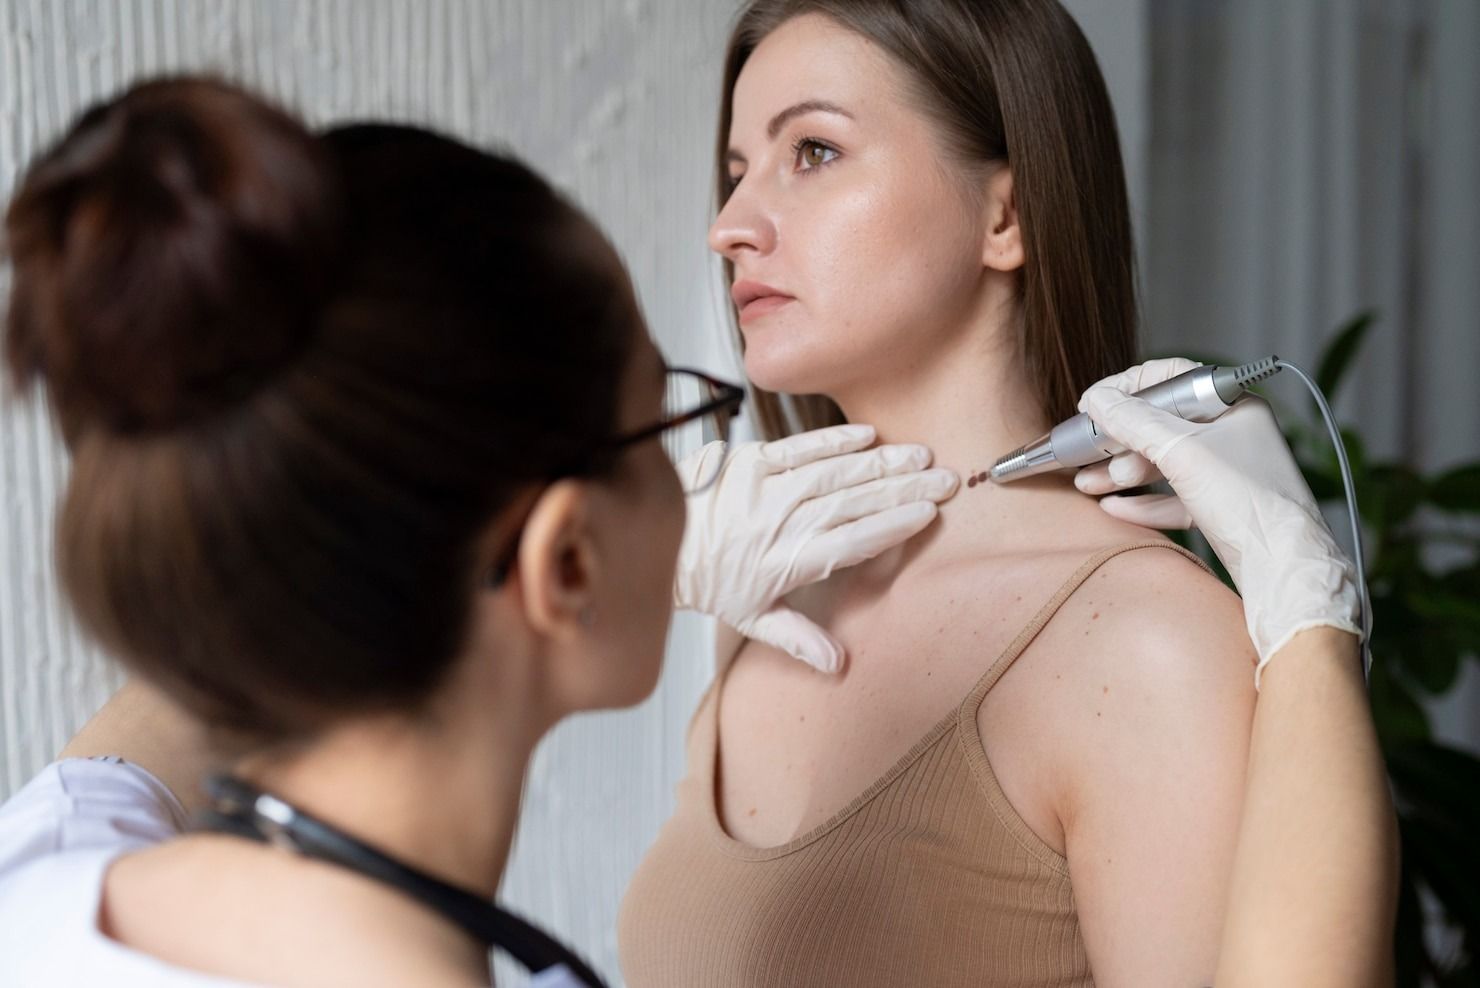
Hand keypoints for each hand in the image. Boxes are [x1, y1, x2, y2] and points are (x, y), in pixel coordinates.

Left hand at [674, 425, 958, 672]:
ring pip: (833, 473)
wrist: (659, 542)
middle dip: (903, 490)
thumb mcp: (751, 618)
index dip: (892, 527)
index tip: (927, 515)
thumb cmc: (707, 582)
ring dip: (880, 462)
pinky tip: (868, 435)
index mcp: (786, 563)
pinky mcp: (749, 462)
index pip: (850, 543)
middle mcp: (779, 524)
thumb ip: (798, 638)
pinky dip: (833, 440)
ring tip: (919, 456)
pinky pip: (798, 447)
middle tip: (944, 479)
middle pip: (853, 504)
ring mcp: (764, 489)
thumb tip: (838, 665)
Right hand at [1074, 358, 1361, 685]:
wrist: (1284, 566)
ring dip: (1122, 472)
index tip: (1094, 404)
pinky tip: (1114, 507)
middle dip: (1118, 440)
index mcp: (1233, 405)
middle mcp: (1231, 433)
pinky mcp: (1220, 507)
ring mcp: (1226, 472)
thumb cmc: (1248, 501)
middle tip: (1085, 451)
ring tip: (1088, 484)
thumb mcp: (1183, 452)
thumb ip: (1134, 422)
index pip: (1171, 378)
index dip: (1127, 388)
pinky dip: (1142, 502)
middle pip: (1160, 424)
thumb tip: (1098, 400)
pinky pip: (1172, 496)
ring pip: (1163, 463)